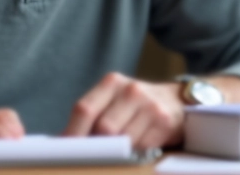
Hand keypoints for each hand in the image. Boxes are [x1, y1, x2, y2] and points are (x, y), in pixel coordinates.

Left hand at [63, 72, 184, 149]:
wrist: (176, 102)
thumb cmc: (135, 107)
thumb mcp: (113, 101)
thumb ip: (91, 116)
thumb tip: (63, 142)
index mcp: (112, 82)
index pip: (84, 109)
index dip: (73, 133)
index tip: (65, 151)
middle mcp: (131, 90)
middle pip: (104, 128)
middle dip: (97, 146)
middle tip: (92, 157)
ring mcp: (150, 105)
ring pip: (123, 141)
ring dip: (118, 152)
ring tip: (118, 151)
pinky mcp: (164, 122)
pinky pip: (142, 148)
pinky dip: (135, 154)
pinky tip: (137, 149)